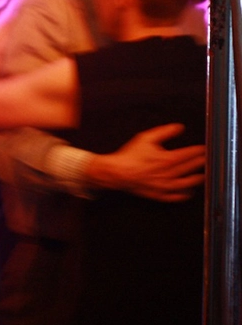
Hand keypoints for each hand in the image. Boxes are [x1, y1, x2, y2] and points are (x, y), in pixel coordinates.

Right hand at [87, 123, 204, 201]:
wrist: (116, 172)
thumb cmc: (130, 155)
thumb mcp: (146, 138)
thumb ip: (165, 131)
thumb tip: (180, 127)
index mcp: (167, 159)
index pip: (190, 154)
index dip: (200, 150)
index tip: (205, 148)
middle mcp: (169, 173)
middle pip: (191, 167)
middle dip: (201, 162)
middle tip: (208, 159)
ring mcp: (164, 186)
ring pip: (187, 184)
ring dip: (197, 179)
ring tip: (203, 175)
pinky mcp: (158, 195)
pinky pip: (176, 197)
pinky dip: (185, 194)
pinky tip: (189, 191)